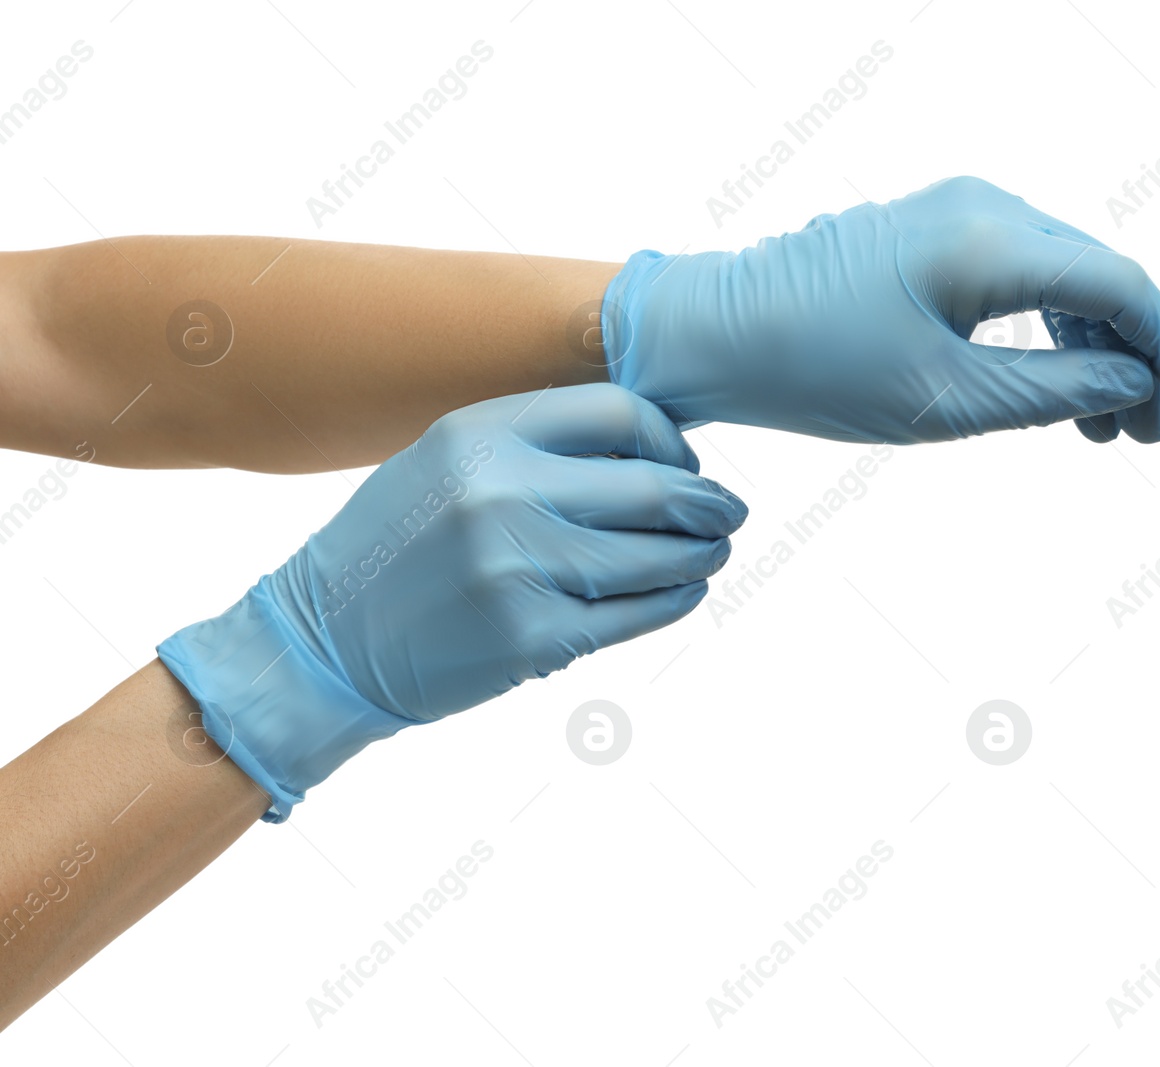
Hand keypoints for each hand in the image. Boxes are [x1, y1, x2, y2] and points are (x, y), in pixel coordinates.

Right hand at [157, 383, 746, 819]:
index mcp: (482, 433)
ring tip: (713, 552)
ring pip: (659, 554)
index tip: (683, 462)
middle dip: (708, 502)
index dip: (670, 439)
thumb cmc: (398, 548)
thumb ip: (536, 446)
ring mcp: (521, 569)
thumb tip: (654, 448)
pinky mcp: (534, 638)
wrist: (325, 643)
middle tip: (728, 513)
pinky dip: (675, 600)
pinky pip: (637, 613)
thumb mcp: (446, 462)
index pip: (621, 414)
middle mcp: (503, 493)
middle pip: (655, 486)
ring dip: (702, 554)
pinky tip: (682, 591)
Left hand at [601, 175, 1159, 444]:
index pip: (1117, 285)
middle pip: (1096, 277)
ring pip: (1059, 279)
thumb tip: (1135, 383)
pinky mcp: (931, 237)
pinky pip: (1016, 277)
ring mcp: (955, 215)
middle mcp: (982, 207)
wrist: (716, 335)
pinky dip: (1045, 334)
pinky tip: (1058, 390)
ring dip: (1091, 352)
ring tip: (1109, 431)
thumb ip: (1055, 392)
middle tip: (1155, 434)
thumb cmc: (818, 368)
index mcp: (990, 239)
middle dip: (1136, 358)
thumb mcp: (949, 400)